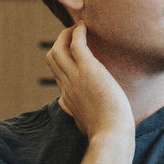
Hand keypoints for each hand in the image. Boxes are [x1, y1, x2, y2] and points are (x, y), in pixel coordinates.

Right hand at [46, 22, 133, 138]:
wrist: (111, 136)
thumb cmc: (107, 134)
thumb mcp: (87, 125)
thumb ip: (80, 116)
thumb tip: (75, 114)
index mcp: (68, 99)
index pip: (58, 75)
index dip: (63, 62)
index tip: (73, 54)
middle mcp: (67, 86)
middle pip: (52, 58)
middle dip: (60, 43)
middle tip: (73, 35)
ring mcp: (75, 78)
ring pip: (58, 49)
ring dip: (66, 35)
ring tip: (78, 27)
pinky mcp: (88, 70)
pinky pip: (76, 45)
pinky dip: (78, 33)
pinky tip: (85, 27)